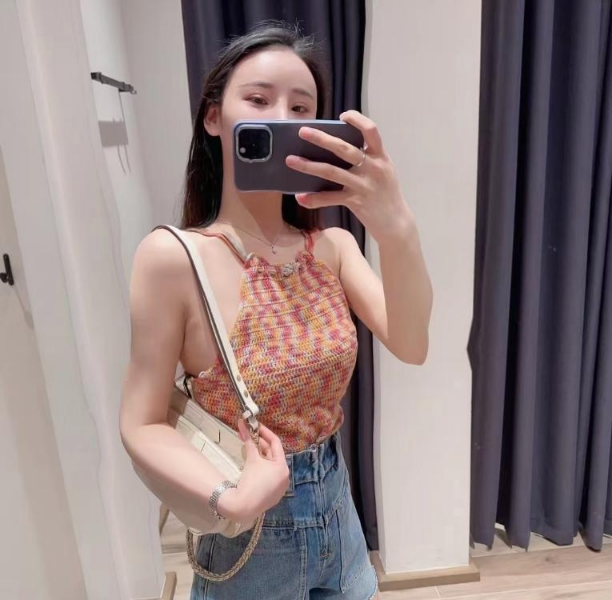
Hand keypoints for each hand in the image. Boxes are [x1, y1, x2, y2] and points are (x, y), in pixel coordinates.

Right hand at [217, 419, 289, 521]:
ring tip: (250, 448)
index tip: (256, 426)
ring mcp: (280, 488)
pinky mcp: (273, 495)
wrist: (243, 506)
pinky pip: (270, 477)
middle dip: (261, 445)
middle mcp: (285, 477)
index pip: (276, 444)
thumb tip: (241, 423)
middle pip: (274, 455)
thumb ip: (248, 441)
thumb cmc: (250, 480)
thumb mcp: (251, 459)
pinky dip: (262, 469)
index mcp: (282, 467)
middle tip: (250, 436)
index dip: (265, 433)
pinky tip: (253, 466)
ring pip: (271, 466)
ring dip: (261, 456)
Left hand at [285, 110, 413, 243]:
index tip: (342, 116)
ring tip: (291, 160)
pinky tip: (300, 198)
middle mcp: (372, 167)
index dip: (356, 119)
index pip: (371, 130)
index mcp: (380, 156)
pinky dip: (314, 199)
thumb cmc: (386, 194)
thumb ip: (368, 158)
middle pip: (344, 148)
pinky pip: (330, 198)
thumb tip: (338, 147)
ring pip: (331, 172)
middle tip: (302, 132)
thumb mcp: (383, 170)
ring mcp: (363, 185)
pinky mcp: (355, 201)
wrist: (396, 222)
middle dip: (321, 138)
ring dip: (309, 166)